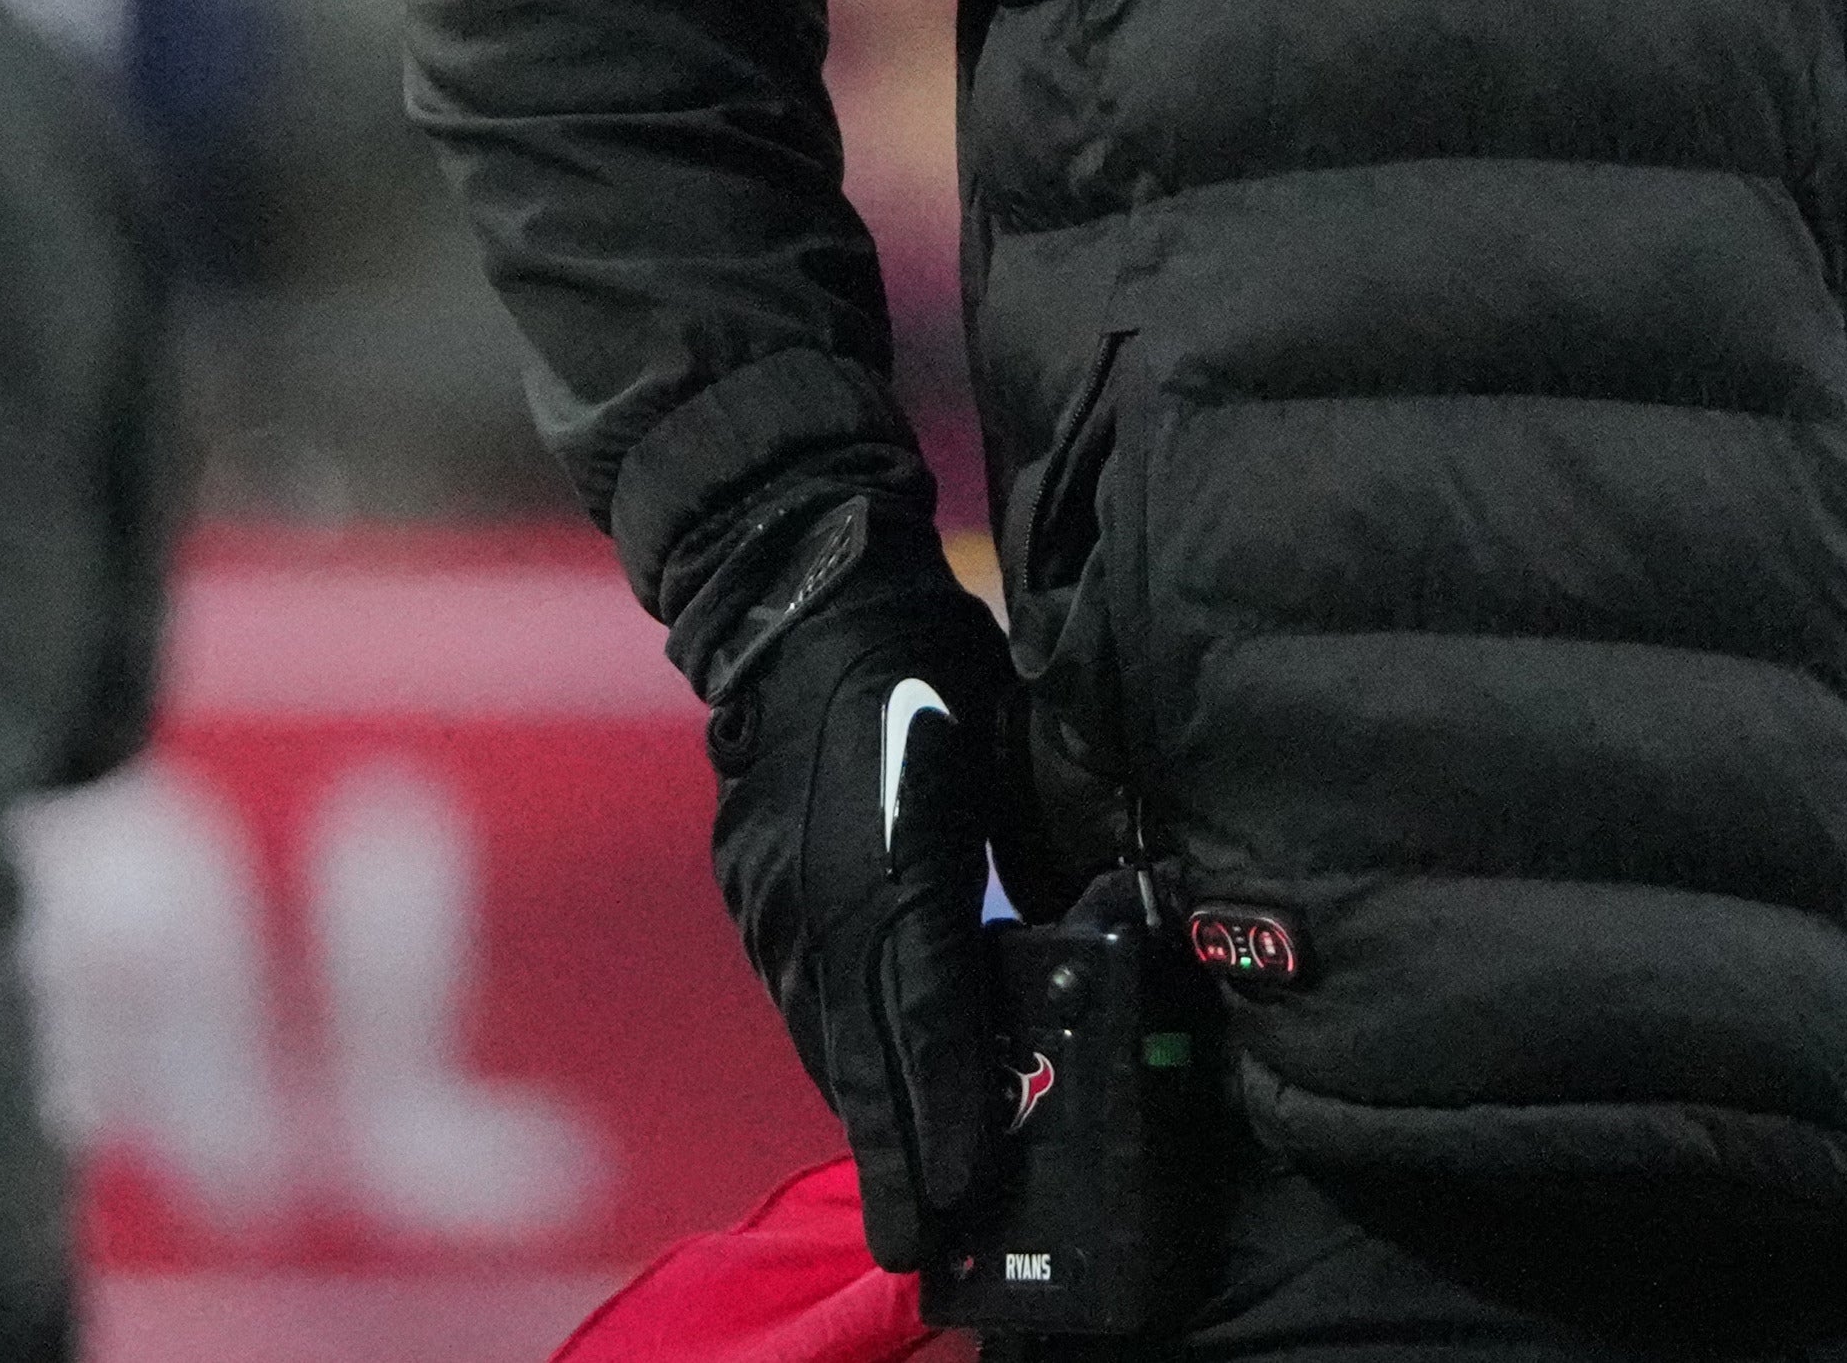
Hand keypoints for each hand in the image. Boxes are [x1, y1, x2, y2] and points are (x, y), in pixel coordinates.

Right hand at [689, 499, 1011, 1269]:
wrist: (802, 600)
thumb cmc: (928, 659)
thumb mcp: (1007, 741)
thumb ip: (1038, 844)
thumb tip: (1089, 919)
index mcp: (897, 863)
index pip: (926, 1011)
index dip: (946, 1103)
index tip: (966, 1182)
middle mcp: (824, 901)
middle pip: (863, 1053)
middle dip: (896, 1152)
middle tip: (923, 1247)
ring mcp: (778, 901)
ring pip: (827, 1032)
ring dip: (866, 1112)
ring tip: (905, 1193)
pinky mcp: (757, 890)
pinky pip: (802, 994)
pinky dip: (836, 1051)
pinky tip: (864, 1091)